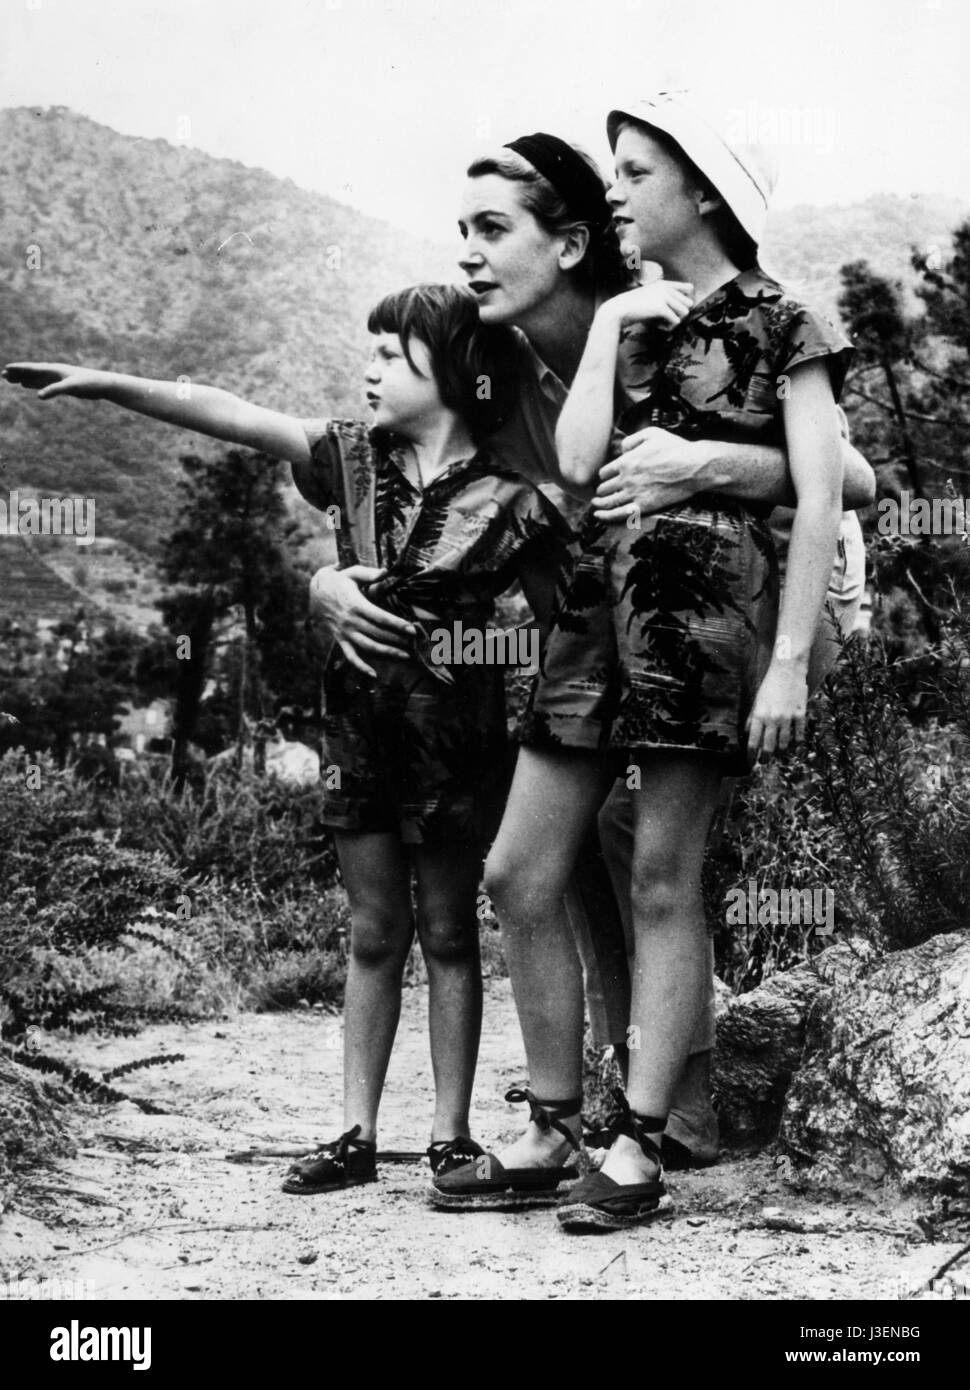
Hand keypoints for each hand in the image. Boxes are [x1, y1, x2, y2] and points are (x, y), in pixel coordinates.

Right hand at [2, 362, 109, 399]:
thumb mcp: (70, 387)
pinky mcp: (63, 384)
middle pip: (31, 372)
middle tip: (3, 376)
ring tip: (12, 380)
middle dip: (17, 374)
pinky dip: (35, 384)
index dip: (19, 369)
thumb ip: (54, 390)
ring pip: (36, 377)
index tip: (6, 369)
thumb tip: (38, 396)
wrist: (103, 385)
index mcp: (54, 370)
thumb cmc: (88, 384)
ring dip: (24, 378)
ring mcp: (58, 378)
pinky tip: (30, 387)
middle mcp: (54, 372)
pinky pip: (44, 383)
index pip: (32, 369)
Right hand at [308, 564, 414, 678]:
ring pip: (368, 647)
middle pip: (378, 634)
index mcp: (356, 605)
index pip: (380, 617)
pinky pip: (350, 656)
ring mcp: (345, 632)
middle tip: (415, 644)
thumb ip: (369, 573)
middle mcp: (351, 621)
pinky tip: (374, 674)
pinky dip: (361, 667)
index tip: (411, 630)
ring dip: (387, 653)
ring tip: (404, 656)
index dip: (397, 624)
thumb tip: (385, 571)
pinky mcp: (340, 639)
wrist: (315, 591)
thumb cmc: (338, 580)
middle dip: (398, 640)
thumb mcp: (351, 572)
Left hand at [593, 427, 707, 522]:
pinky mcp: (644, 506)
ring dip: (599, 503)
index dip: (604, 476)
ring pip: (608, 501)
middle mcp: (626, 478)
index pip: (605, 472)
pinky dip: (606, 515)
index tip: (607, 478)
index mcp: (626, 461)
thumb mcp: (652, 434)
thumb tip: (621, 449)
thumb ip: (632, 440)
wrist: (694, 467)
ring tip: (595, 504)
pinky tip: (598, 515)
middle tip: (601, 493)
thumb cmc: (675, 448)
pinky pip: (619, 514)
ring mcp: (634, 493)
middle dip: (601, 490)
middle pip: (605, 487)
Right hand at [604, 280, 692, 330]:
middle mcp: (665, 288)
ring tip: (666, 323)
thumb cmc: (633, 306)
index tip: (678, 309)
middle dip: (681, 313)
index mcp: (664, 284)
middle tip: (670, 318)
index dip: (686, 300)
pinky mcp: (660, 308)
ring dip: (677, 320)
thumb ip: (664, 298)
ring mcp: (663, 297)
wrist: (619, 309)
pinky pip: (676, 320)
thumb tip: (682, 309)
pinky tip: (662, 327)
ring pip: (685, 311)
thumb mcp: (650, 296)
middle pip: (688, 302)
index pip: (688, 288)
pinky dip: (670, 327)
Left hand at [747, 659, 808, 759]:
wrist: (787, 670)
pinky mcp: (801, 714)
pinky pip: (799, 736)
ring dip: (780, 753)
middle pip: (768, 747)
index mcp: (759, 715)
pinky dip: (796, 745)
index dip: (750, 756)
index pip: (752, 742)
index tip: (750, 764)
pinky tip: (793, 747)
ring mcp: (787, 717)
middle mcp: (772, 718)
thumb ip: (752, 719)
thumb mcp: (757, 702)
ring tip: (778, 755)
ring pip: (784, 745)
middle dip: (765, 758)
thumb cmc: (770, 686)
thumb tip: (747, 735)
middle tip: (764, 761)